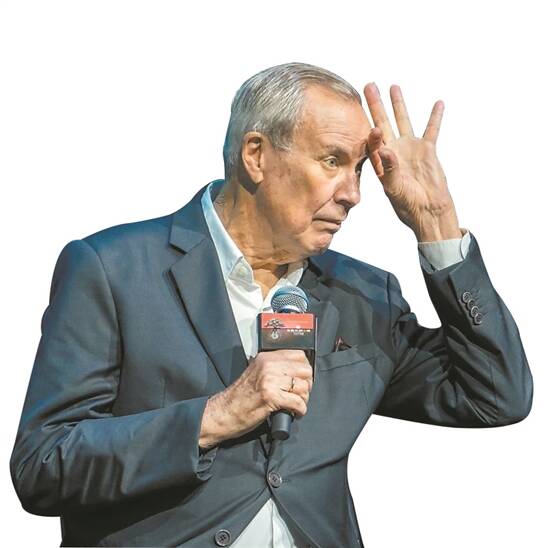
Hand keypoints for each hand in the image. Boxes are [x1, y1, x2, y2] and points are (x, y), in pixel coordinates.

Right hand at [199, 350, 311, 448]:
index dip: (304, 370)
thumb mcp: (256, 373)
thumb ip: (273, 368)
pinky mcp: (271, 397)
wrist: (223, 412)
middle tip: (300, 394)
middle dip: (306, 385)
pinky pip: (298, 402)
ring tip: (296, 405)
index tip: (303, 379)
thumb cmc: (239, 397)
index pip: (298, 355)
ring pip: (303, 387)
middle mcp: (268, 366)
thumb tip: (295, 370)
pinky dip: (300, 410)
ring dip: (303, 399)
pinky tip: (295, 412)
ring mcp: (269, 381)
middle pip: (304, 370)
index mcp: (265, 358)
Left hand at [363, 83, 461, 241]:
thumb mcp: (395, 188)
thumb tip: (386, 150)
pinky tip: (438, 103)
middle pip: (383, 123)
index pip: (372, 141)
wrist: (428, 211)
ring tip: (393, 87)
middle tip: (368, 86)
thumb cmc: (408, 204)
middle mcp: (393, 152)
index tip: (369, 123)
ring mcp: (410, 149)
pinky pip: (431, 129)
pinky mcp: (427, 150)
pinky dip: (435, 117)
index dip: (370, 131)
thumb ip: (390, 169)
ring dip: (398, 105)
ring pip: (403, 121)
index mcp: (381, 162)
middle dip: (375, 105)